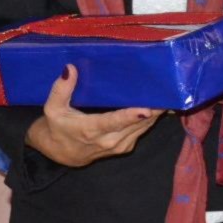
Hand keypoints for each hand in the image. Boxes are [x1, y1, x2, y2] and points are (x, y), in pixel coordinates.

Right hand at [24, 64, 162, 166]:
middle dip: (154, 108)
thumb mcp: (53, 109)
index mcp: (91, 131)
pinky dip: (152, 118)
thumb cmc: (56, 127)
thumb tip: (70, 68)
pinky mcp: (126, 146)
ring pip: (144, 127)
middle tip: (168, 88)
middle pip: (137, 124)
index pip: (114, 122)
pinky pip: (143, 130)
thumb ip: (61, 89)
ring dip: (157, 112)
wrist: (58, 153)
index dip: (131, 116)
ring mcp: (120, 145)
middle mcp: (109, 141)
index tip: (147, 108)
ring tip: (170, 92)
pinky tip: (161, 103)